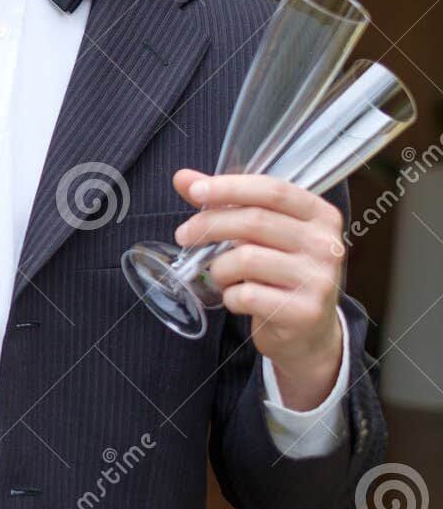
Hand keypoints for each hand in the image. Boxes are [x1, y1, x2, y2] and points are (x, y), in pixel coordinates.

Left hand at [172, 169, 344, 408]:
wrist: (308, 330)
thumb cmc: (279, 271)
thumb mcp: (261, 232)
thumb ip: (226, 202)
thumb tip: (183, 178)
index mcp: (320, 215)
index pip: (273, 190)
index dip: (230, 187)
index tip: (195, 192)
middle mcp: (326, 245)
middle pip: (254, 221)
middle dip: (209, 225)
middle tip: (184, 235)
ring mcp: (318, 280)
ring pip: (245, 259)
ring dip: (218, 267)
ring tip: (220, 274)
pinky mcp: (303, 312)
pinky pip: (246, 295)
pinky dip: (228, 295)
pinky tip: (235, 297)